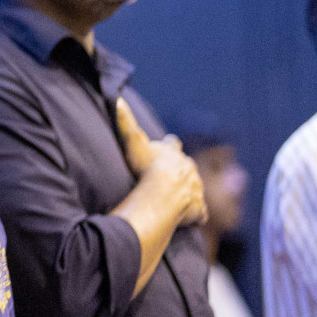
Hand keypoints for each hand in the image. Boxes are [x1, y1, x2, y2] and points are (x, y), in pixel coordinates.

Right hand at [116, 99, 206, 224]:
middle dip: (181, 169)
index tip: (168, 144)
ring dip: (188, 191)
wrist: (162, 195)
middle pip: (187, 165)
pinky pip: (199, 213)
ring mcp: (196, 189)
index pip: (172, 144)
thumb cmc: (146, 168)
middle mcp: (189, 169)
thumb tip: (117, 98)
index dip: (169, 145)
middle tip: (170, 175)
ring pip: (195, 188)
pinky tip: (189, 217)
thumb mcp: (133, 142)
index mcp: (174, 153)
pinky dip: (195, 214)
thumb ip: (125, 121)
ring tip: (178, 198)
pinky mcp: (199, 210)